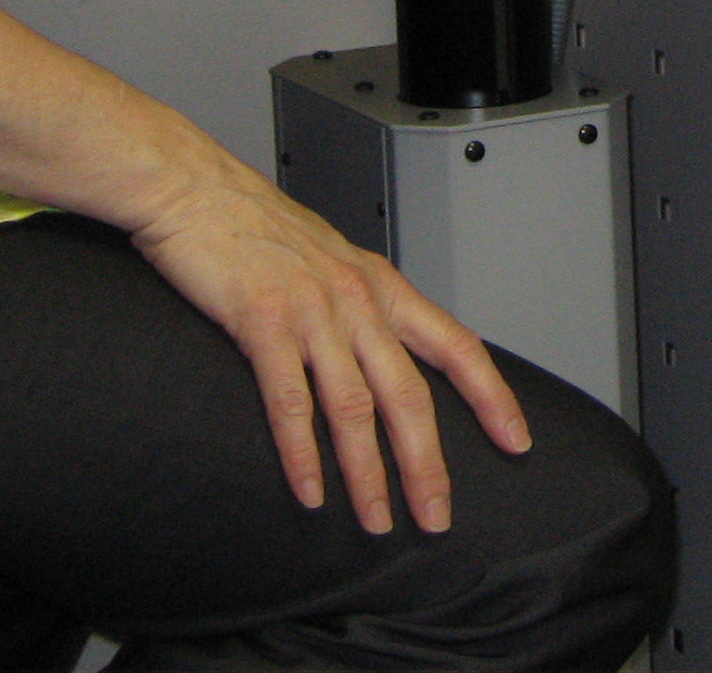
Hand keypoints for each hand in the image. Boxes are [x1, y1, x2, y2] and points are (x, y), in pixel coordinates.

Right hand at [126, 150, 530, 532]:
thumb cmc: (256, 227)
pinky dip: (302, 453)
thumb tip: (383, 353)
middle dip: (427, 463)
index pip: (456, 346)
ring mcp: (311, 311)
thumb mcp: (330, 260)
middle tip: (436, 515)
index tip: (516, 440)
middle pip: (409, 393)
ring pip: (354, 407)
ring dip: (368, 473)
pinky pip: (290, 401)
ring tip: (375, 521)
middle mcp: (357, 299)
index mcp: (380, 286)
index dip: (492, 396)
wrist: (195, 190)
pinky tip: (310, 490)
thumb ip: (360, 306)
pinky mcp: (262, 322)